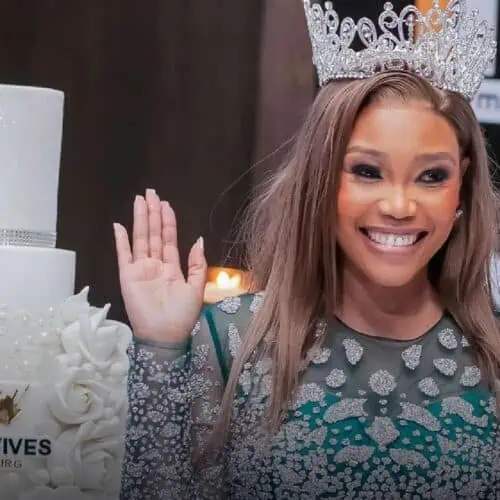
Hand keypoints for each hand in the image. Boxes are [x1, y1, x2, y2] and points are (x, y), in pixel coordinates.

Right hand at [113, 189, 206, 342]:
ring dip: (140, 220)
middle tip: (151, 193)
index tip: (166, 204)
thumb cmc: (183, 315)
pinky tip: (119, 226)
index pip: (169, 239)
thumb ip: (197, 263)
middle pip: (153, 234)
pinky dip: (121, 241)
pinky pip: (123, 256)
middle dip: (153, 213)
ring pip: (140, 239)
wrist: (166, 335)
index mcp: (172, 267)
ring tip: (139, 201)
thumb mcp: (196, 287)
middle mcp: (155, 264)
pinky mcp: (128, 277)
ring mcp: (140, 269)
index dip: (168, 221)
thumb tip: (198, 239)